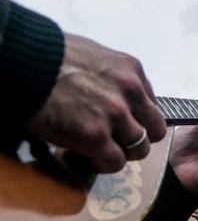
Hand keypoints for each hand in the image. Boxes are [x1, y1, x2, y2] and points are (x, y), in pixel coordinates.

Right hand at [24, 33, 167, 172]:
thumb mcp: (93, 55)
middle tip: (113, 141)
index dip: (135, 118)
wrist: (21, 62)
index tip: (120, 124)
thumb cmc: (48, 57)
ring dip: (119, 153)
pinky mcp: (95, 136)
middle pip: (153, 129)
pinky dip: (101, 165)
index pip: (150, 104)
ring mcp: (115, 115)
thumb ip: (111, 75)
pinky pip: (115, 162)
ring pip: (138, 149)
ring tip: (96, 151)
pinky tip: (82, 157)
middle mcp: (130, 92)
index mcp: (131, 70)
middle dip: (136, 138)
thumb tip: (112, 92)